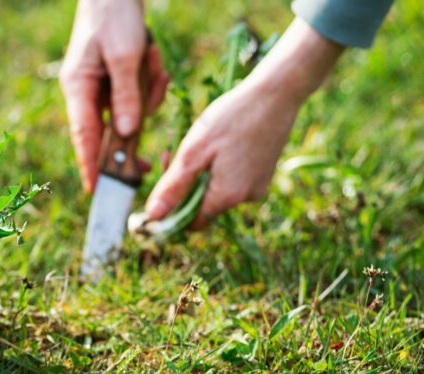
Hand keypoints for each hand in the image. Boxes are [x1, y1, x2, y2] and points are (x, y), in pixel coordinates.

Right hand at [60, 0, 168, 192]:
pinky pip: (142, 92)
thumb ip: (127, 96)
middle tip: (150, 160)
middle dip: (135, 126)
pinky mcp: (120, 78)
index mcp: (78, 88)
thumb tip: (127, 134)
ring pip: (134, 110)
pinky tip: (152, 53)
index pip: (84, 136)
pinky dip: (153, 77)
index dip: (90, 166)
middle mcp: (87, 92)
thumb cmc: (114, 16)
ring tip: (150, 55)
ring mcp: (104, 86)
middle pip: (113, 129)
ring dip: (149, 88)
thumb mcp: (125, 55)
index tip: (96, 191)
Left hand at [146, 18, 343, 227]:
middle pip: (202, 206)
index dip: (172, 209)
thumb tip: (153, 216)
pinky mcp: (262, 174)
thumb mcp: (193, 150)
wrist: (276, 93)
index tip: (161, 181)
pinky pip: (231, 181)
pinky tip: (215, 144)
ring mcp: (257, 186)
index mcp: (227, 196)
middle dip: (182, 185)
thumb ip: (173, 186)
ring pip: (215, 191)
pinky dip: (216, 168)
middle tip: (170, 153)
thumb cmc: (232, 117)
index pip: (191, 223)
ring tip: (195, 143)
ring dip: (198, 173)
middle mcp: (246, 198)